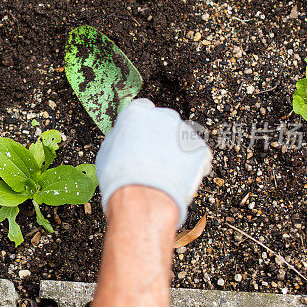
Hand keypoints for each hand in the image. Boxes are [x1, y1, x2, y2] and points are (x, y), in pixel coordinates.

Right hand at [95, 98, 211, 225]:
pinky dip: (190, 167)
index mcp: (137, 113)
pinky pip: (196, 156)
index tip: (141, 136)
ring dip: (176, 153)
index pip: (142, 109)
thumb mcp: (105, 153)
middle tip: (152, 159)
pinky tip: (177, 179)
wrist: (143, 196)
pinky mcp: (200, 149)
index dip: (141, 126)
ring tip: (164, 173)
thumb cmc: (121, 177)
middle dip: (160, 138)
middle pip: (164, 123)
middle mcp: (163, 116)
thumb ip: (118, 139)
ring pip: (181, 140)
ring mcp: (184, 132)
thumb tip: (121, 139)